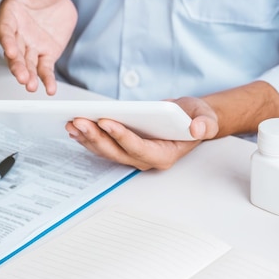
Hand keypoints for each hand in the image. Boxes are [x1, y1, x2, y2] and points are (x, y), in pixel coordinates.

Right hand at [0, 0, 77, 94]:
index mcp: (10, 14)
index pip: (5, 30)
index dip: (7, 41)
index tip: (11, 51)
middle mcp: (18, 34)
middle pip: (14, 53)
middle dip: (16, 66)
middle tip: (21, 77)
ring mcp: (31, 46)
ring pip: (27, 64)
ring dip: (28, 76)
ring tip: (30, 86)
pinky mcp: (46, 53)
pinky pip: (45, 69)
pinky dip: (47, 80)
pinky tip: (50, 89)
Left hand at [65, 97, 218, 170]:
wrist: (190, 119)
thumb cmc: (196, 119)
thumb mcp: (206, 118)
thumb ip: (205, 124)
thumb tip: (197, 128)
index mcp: (165, 155)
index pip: (139, 148)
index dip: (121, 136)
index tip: (105, 121)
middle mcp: (146, 160)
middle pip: (116, 152)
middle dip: (96, 137)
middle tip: (79, 121)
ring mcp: (133, 156)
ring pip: (106, 151)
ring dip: (87, 138)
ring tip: (72, 122)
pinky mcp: (124, 148)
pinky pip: (103, 146)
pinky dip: (88, 136)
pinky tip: (75, 126)